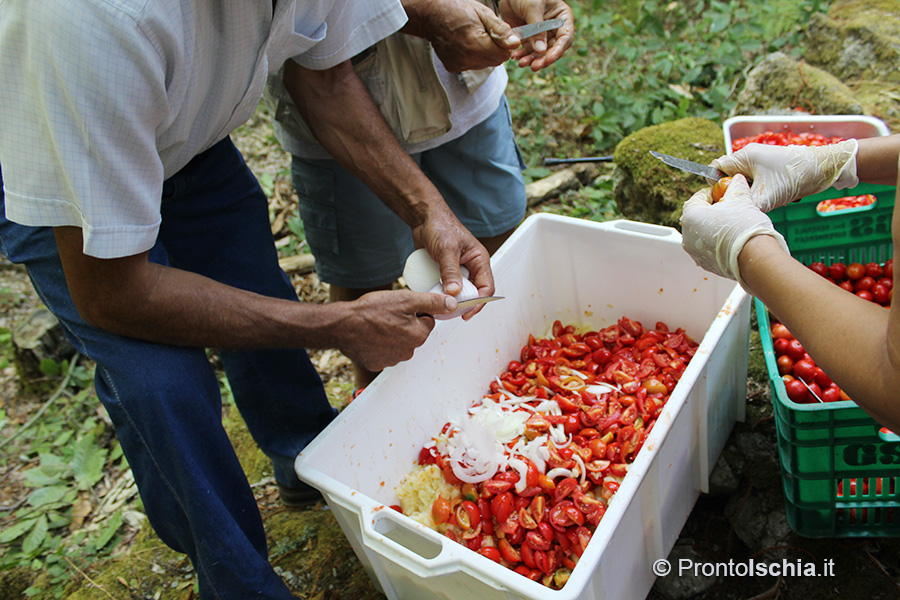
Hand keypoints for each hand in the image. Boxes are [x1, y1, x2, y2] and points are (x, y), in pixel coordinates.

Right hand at [339, 290, 459, 369]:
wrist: (342, 325)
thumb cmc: (372, 310)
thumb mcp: (405, 299)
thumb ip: (431, 302)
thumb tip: (452, 304)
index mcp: (418, 336)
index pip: (427, 321)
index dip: (416, 311)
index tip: (401, 308)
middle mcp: (408, 352)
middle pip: (414, 334)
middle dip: (405, 324)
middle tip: (388, 314)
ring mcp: (392, 360)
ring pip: (399, 343)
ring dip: (392, 334)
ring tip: (377, 324)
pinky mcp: (376, 363)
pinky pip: (383, 352)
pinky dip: (379, 344)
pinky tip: (370, 335)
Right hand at [402, 0, 517, 72]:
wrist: (431, 15)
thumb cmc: (458, 10)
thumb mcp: (483, 14)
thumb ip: (501, 30)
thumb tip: (515, 43)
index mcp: (476, 44)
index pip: (504, 55)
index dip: (504, 45)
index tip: (497, 34)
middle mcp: (468, 59)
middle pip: (495, 61)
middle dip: (495, 49)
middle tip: (484, 33)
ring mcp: (460, 65)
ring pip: (485, 64)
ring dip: (484, 53)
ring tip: (473, 37)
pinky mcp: (454, 67)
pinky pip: (472, 65)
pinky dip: (473, 56)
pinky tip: (464, 43)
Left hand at [410, 207, 494, 319]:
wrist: (423, 218)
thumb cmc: (440, 226)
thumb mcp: (446, 249)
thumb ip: (450, 271)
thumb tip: (454, 293)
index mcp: (479, 260)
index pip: (486, 287)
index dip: (479, 303)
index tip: (466, 313)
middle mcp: (471, 266)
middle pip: (474, 293)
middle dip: (464, 305)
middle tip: (451, 314)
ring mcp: (458, 270)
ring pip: (460, 292)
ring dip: (453, 301)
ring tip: (442, 310)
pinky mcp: (446, 271)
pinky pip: (447, 287)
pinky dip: (442, 295)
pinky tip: (434, 300)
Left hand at [500, 0, 573, 70]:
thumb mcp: (532, 7)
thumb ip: (537, 29)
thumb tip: (541, 51)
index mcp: (562, 17)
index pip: (565, 38)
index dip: (557, 51)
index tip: (548, 60)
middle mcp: (553, 28)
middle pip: (552, 49)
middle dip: (543, 59)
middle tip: (534, 66)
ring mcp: (541, 34)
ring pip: (539, 52)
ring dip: (531, 59)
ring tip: (521, 63)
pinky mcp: (529, 37)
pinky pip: (527, 50)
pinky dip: (522, 55)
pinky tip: (515, 56)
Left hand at [680, 174, 788, 289]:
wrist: (755, 257)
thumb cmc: (744, 227)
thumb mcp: (741, 199)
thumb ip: (736, 187)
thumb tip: (737, 180)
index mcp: (690, 216)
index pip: (698, 198)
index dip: (712, 193)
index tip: (723, 192)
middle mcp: (687, 236)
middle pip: (699, 216)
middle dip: (713, 210)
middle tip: (730, 207)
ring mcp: (695, 252)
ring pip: (703, 233)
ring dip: (716, 226)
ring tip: (734, 223)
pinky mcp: (705, 264)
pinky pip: (709, 248)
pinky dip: (718, 242)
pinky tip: (733, 238)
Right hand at [711, 139, 858, 211]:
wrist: (824, 169)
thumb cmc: (794, 177)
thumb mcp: (766, 197)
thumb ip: (745, 205)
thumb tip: (732, 215)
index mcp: (744, 156)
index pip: (716, 168)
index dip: (715, 185)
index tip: (724, 199)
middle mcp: (750, 156)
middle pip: (730, 177)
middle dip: (737, 192)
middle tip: (746, 203)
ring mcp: (762, 162)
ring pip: (745, 182)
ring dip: (752, 194)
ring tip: (765, 199)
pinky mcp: (771, 169)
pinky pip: (758, 183)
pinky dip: (763, 192)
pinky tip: (775, 196)